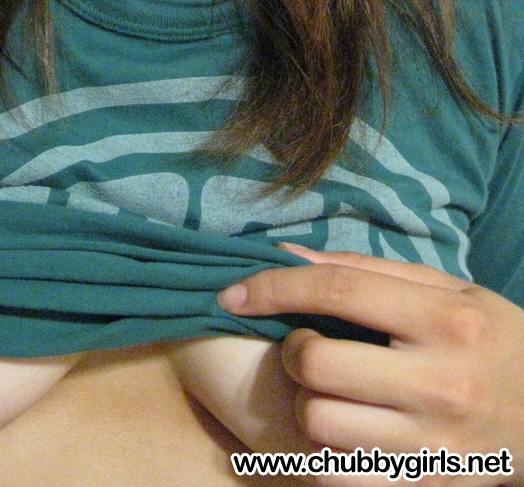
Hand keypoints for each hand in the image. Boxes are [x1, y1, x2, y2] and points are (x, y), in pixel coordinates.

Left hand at [218, 247, 523, 485]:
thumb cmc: (490, 341)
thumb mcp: (448, 291)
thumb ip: (367, 272)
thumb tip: (287, 257)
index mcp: (445, 321)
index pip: (337, 291)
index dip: (273, 287)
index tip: (233, 293)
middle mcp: (440, 383)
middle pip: (317, 364)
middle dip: (293, 350)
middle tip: (307, 347)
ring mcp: (432, 445)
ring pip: (318, 424)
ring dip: (307, 404)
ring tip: (330, 392)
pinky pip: (336, 475)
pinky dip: (323, 453)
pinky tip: (341, 431)